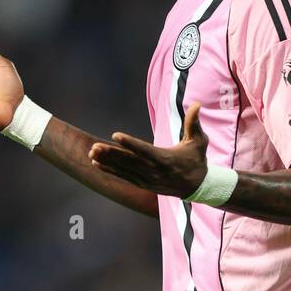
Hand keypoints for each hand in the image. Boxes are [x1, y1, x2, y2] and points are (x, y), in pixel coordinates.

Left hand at [89, 102, 208, 197]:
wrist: (196, 187)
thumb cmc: (196, 160)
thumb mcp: (199, 142)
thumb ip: (194, 123)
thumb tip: (197, 104)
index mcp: (165, 160)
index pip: (144, 150)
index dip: (130, 143)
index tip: (115, 135)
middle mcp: (154, 171)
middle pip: (129, 162)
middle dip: (111, 154)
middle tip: (95, 147)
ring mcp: (147, 179)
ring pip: (123, 169)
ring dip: (107, 161)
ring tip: (92, 152)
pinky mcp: (142, 183)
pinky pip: (123, 176)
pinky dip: (110, 170)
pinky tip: (96, 163)